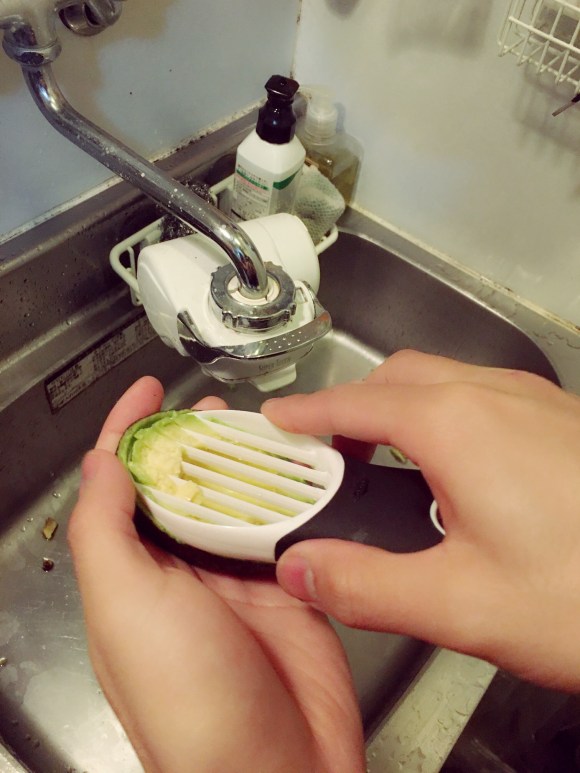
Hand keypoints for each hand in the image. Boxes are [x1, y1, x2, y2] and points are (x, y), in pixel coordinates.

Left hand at [68, 377, 364, 772]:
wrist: (275, 766)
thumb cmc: (187, 697)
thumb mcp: (125, 606)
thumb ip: (106, 531)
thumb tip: (101, 463)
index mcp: (131, 571)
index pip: (122, 483)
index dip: (131, 431)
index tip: (150, 390)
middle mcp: (180, 570)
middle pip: (185, 483)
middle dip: (196, 438)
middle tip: (218, 404)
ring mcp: (236, 576)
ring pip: (238, 497)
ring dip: (248, 460)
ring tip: (265, 424)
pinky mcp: (287, 584)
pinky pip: (288, 524)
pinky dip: (295, 492)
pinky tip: (307, 467)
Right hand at [262, 349, 579, 691]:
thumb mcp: (462, 604)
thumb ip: (366, 586)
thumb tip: (300, 570)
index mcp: (457, 427)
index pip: (355, 403)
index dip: (307, 413)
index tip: (275, 420)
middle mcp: (496, 397)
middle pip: (397, 376)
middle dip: (350, 404)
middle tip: (323, 450)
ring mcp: (537, 402)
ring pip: (443, 378)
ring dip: (397, 406)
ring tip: (379, 458)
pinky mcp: (563, 420)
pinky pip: (481, 393)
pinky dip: (441, 413)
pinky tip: (454, 465)